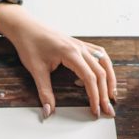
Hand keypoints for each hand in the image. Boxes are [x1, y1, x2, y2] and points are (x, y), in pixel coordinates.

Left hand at [0, 3, 116, 117]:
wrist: (26, 27)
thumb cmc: (30, 44)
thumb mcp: (36, 70)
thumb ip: (44, 92)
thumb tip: (48, 111)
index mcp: (70, 53)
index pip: (89, 78)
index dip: (95, 96)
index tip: (95, 111)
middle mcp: (80, 48)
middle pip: (100, 72)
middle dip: (105, 93)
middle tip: (107, 110)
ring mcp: (81, 45)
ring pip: (104, 62)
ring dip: (110, 79)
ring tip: (112, 94)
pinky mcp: (80, 44)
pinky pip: (99, 55)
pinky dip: (104, 67)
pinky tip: (103, 76)